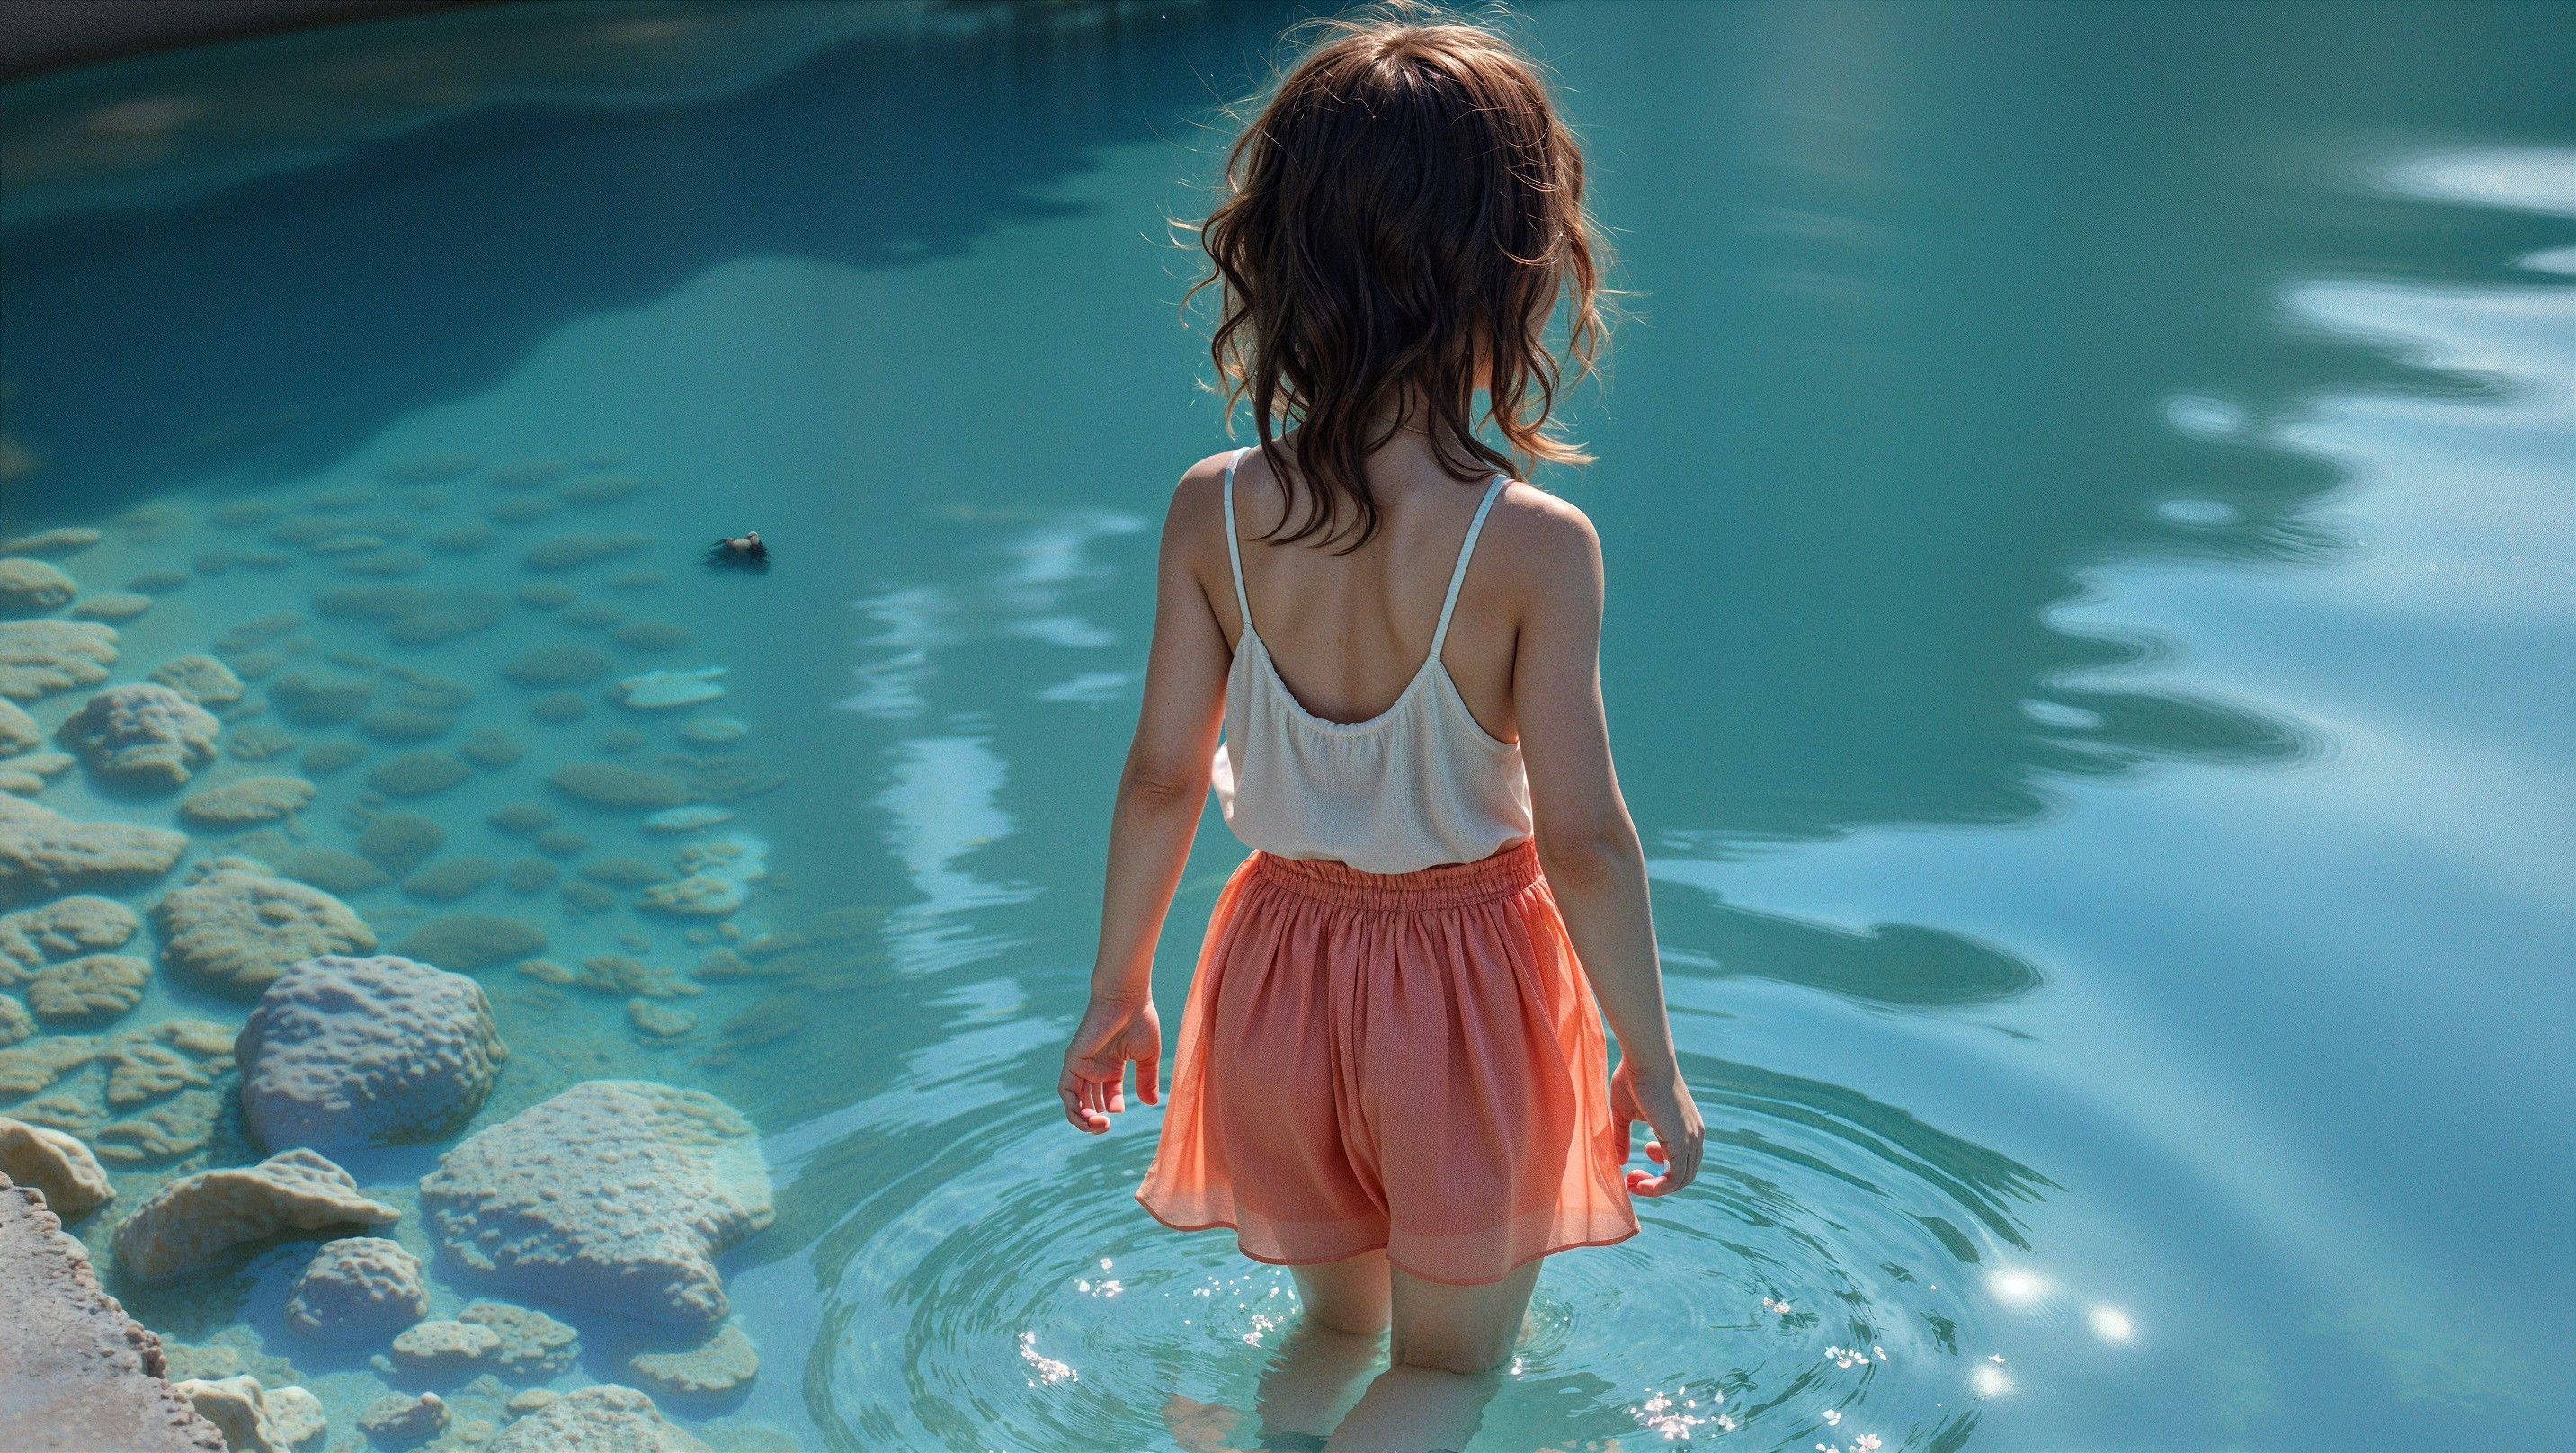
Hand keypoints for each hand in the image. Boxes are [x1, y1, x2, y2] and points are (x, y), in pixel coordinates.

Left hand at [1060, 995, 1160, 1133]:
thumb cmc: (1139, 1020)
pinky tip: (1087, 1116)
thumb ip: (1147, 1080)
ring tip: (1097, 1125)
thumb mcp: (1148, 1057)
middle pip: (1088, 1101)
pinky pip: (1066, 1091)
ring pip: (1074, 1101)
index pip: (1107, 1095)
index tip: (1119, 1110)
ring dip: (1083, 1119)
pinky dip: (1073, 1108)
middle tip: (1105, 1126)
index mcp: (1112, 1065)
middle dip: (1095, 1119)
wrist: (1127, 998)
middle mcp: (1094, 1067)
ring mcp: (1082, 1065)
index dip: (1112, 1106)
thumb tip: (1152, 1104)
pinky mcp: (1073, 1061)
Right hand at [1610, 1055, 1702, 1195]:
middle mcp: (1695, 1134)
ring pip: (1681, 1180)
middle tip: (1632, 1181)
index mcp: (1687, 1126)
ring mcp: (1691, 1138)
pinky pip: (1675, 1178)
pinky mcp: (1682, 1141)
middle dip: (1657, 1184)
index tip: (1635, 1171)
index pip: (1682, 1161)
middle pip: (1684, 1174)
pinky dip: (1658, 1187)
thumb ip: (1623, 1137)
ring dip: (1656, 1189)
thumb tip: (1621, 1161)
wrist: (1647, 1060)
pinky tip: (1639, 1183)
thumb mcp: (1626, 1113)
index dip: (1659, 1172)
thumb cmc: (1635, 1078)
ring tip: (1633, 1184)